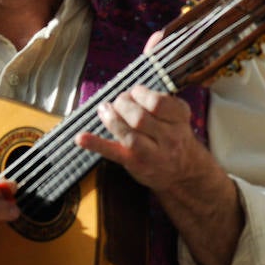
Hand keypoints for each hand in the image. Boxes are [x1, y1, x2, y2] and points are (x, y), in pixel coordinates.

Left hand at [73, 84, 212, 192]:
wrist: (183, 172)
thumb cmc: (174, 137)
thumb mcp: (177, 116)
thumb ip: (158, 102)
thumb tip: (127, 93)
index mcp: (180, 119)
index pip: (157, 103)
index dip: (140, 94)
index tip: (135, 92)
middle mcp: (170, 137)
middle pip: (139, 117)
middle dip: (122, 104)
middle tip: (118, 103)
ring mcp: (152, 153)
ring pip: (127, 134)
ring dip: (111, 118)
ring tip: (105, 111)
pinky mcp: (135, 163)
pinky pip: (113, 153)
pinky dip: (95, 144)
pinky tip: (81, 138)